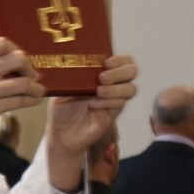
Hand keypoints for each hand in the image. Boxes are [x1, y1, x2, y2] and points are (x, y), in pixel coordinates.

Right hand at [0, 38, 43, 171]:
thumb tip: (8, 65)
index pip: (1, 43)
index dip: (16, 50)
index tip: (19, 61)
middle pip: (17, 58)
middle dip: (29, 67)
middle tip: (31, 76)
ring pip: (21, 82)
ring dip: (35, 87)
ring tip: (37, 90)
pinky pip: (17, 101)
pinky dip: (30, 100)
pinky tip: (33, 100)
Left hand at [43, 53, 140, 189]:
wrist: (60, 134)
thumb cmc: (61, 109)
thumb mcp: (63, 88)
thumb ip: (72, 75)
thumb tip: (76, 61)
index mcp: (101, 73)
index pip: (123, 60)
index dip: (120, 59)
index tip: (106, 62)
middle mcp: (111, 85)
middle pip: (132, 72)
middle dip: (120, 72)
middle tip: (102, 77)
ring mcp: (114, 100)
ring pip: (131, 89)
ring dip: (115, 88)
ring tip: (98, 91)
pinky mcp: (113, 114)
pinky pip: (120, 105)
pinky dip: (108, 102)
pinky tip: (93, 105)